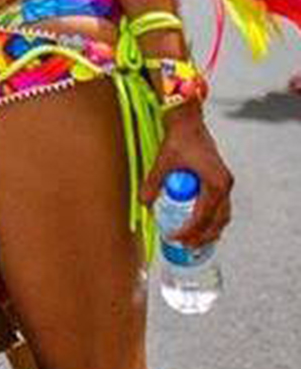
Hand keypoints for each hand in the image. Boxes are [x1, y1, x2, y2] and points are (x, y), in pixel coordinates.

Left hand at [142, 107, 233, 247]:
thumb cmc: (180, 138)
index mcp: (215, 183)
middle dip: (203, 236)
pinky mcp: (219, 180)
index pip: (203, 216)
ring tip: (193, 241)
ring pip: (222, 215)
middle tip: (185, 246)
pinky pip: (218, 206)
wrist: (189, 121)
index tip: (175, 238)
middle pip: (218, 221)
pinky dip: (210, 218)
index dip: (190, 231)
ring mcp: (223, 183)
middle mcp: (224, 185)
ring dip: (209, 230)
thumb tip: (144, 203)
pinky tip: (197, 224)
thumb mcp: (163, 163)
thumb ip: (153, 183)